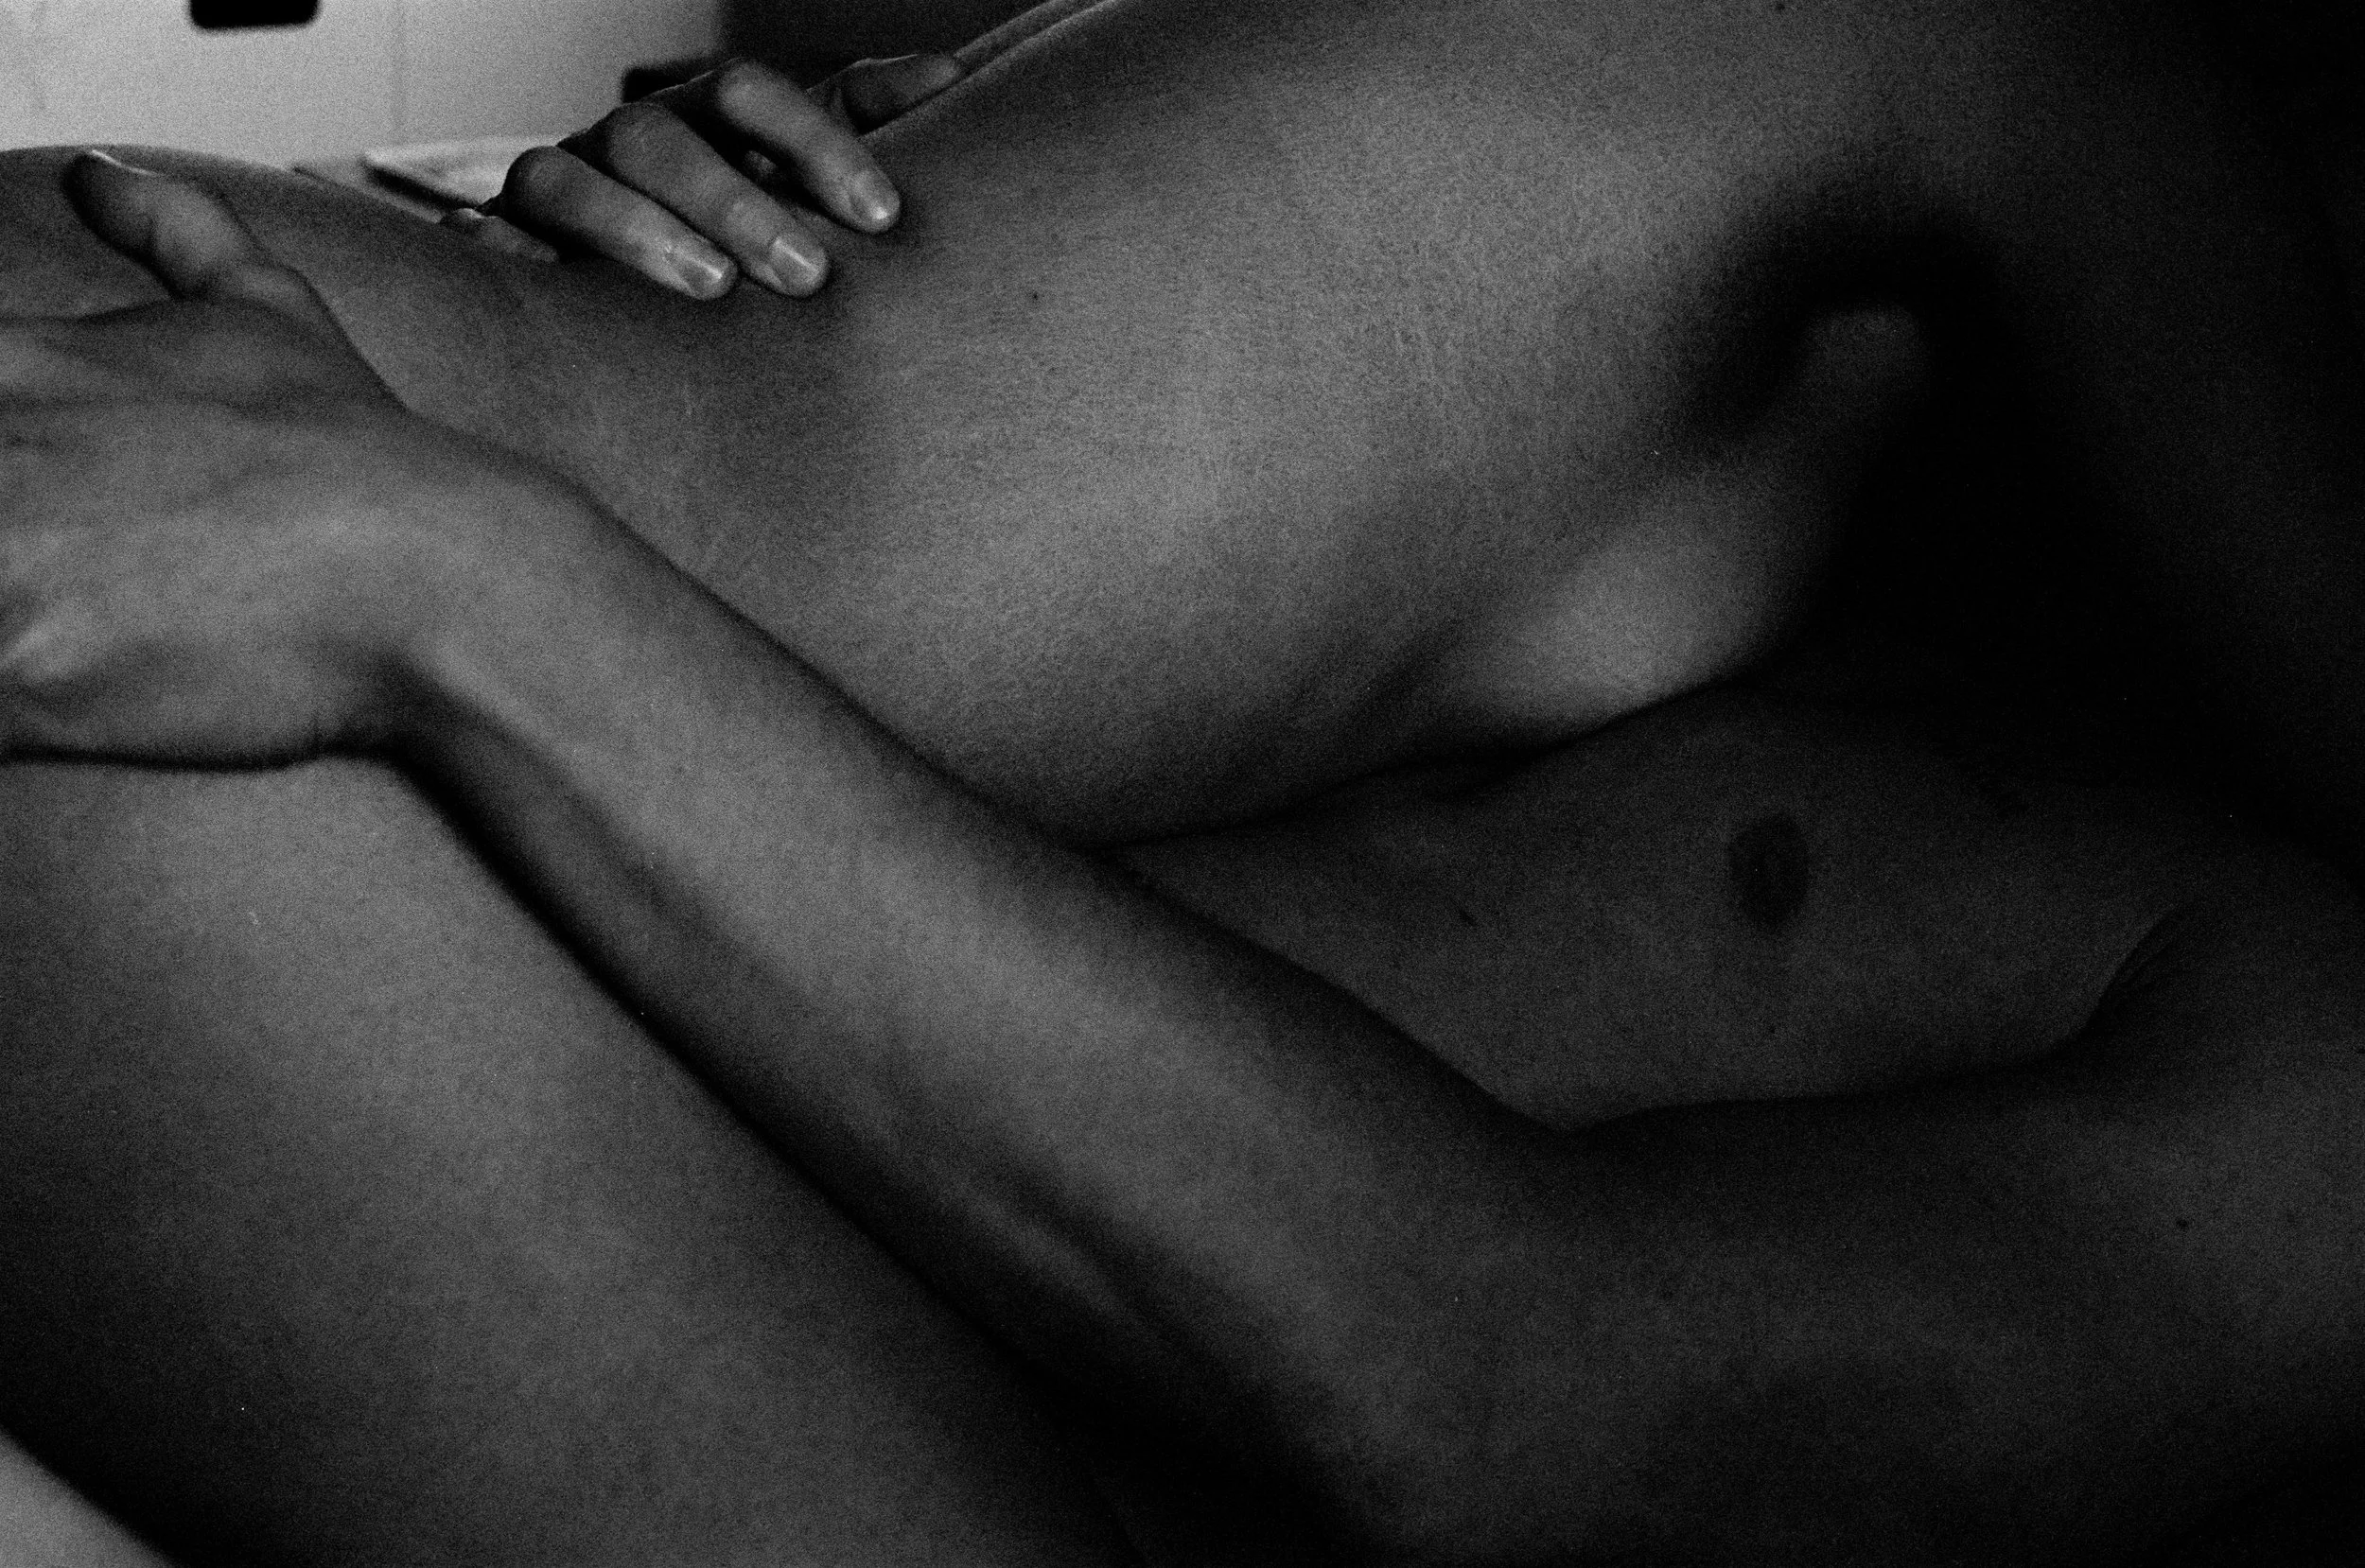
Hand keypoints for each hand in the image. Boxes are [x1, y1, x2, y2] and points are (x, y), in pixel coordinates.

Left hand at [0, 153, 568, 766]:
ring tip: (112, 631)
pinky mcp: (18, 660)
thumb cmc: (363, 465)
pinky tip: (96, 689)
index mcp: (9, 360)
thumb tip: (100, 178)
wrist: (441, 573)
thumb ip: (173, 233)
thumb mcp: (267, 314)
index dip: (18, 479)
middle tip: (97, 578)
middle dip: (19, 551)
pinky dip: (20, 707)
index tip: (68, 516)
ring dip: (21, 619)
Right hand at [451, 54, 965, 299]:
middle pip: (661, 139)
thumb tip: (951, 77)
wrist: (646, 285)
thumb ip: (864, 120)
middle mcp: (625, 141)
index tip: (883, 217)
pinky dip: (498, 255)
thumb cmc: (748, 227)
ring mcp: (557, 188)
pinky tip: (531, 279)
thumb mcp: (806, 172)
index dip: (815, 143)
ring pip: (567, 182)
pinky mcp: (505, 247)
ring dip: (636, 229)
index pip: (752, 95)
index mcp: (703, 116)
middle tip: (808, 274)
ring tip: (710, 289)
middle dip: (735, 201)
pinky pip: (484, 244)